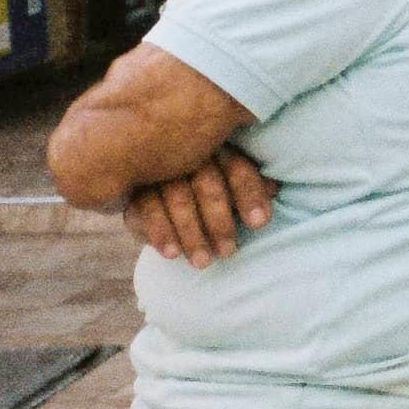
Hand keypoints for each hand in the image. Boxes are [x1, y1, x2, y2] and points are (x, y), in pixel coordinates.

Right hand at [124, 149, 278, 267]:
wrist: (159, 183)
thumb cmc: (211, 185)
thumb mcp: (232, 183)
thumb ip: (252, 185)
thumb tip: (276, 188)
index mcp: (216, 146)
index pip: (237, 167)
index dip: (250, 194)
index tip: (259, 224)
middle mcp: (186, 153)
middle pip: (207, 184)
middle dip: (220, 222)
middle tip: (229, 252)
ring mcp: (156, 170)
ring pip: (177, 198)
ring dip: (192, 234)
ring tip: (204, 262)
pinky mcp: (133, 190)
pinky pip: (144, 209)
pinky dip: (160, 233)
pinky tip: (172, 254)